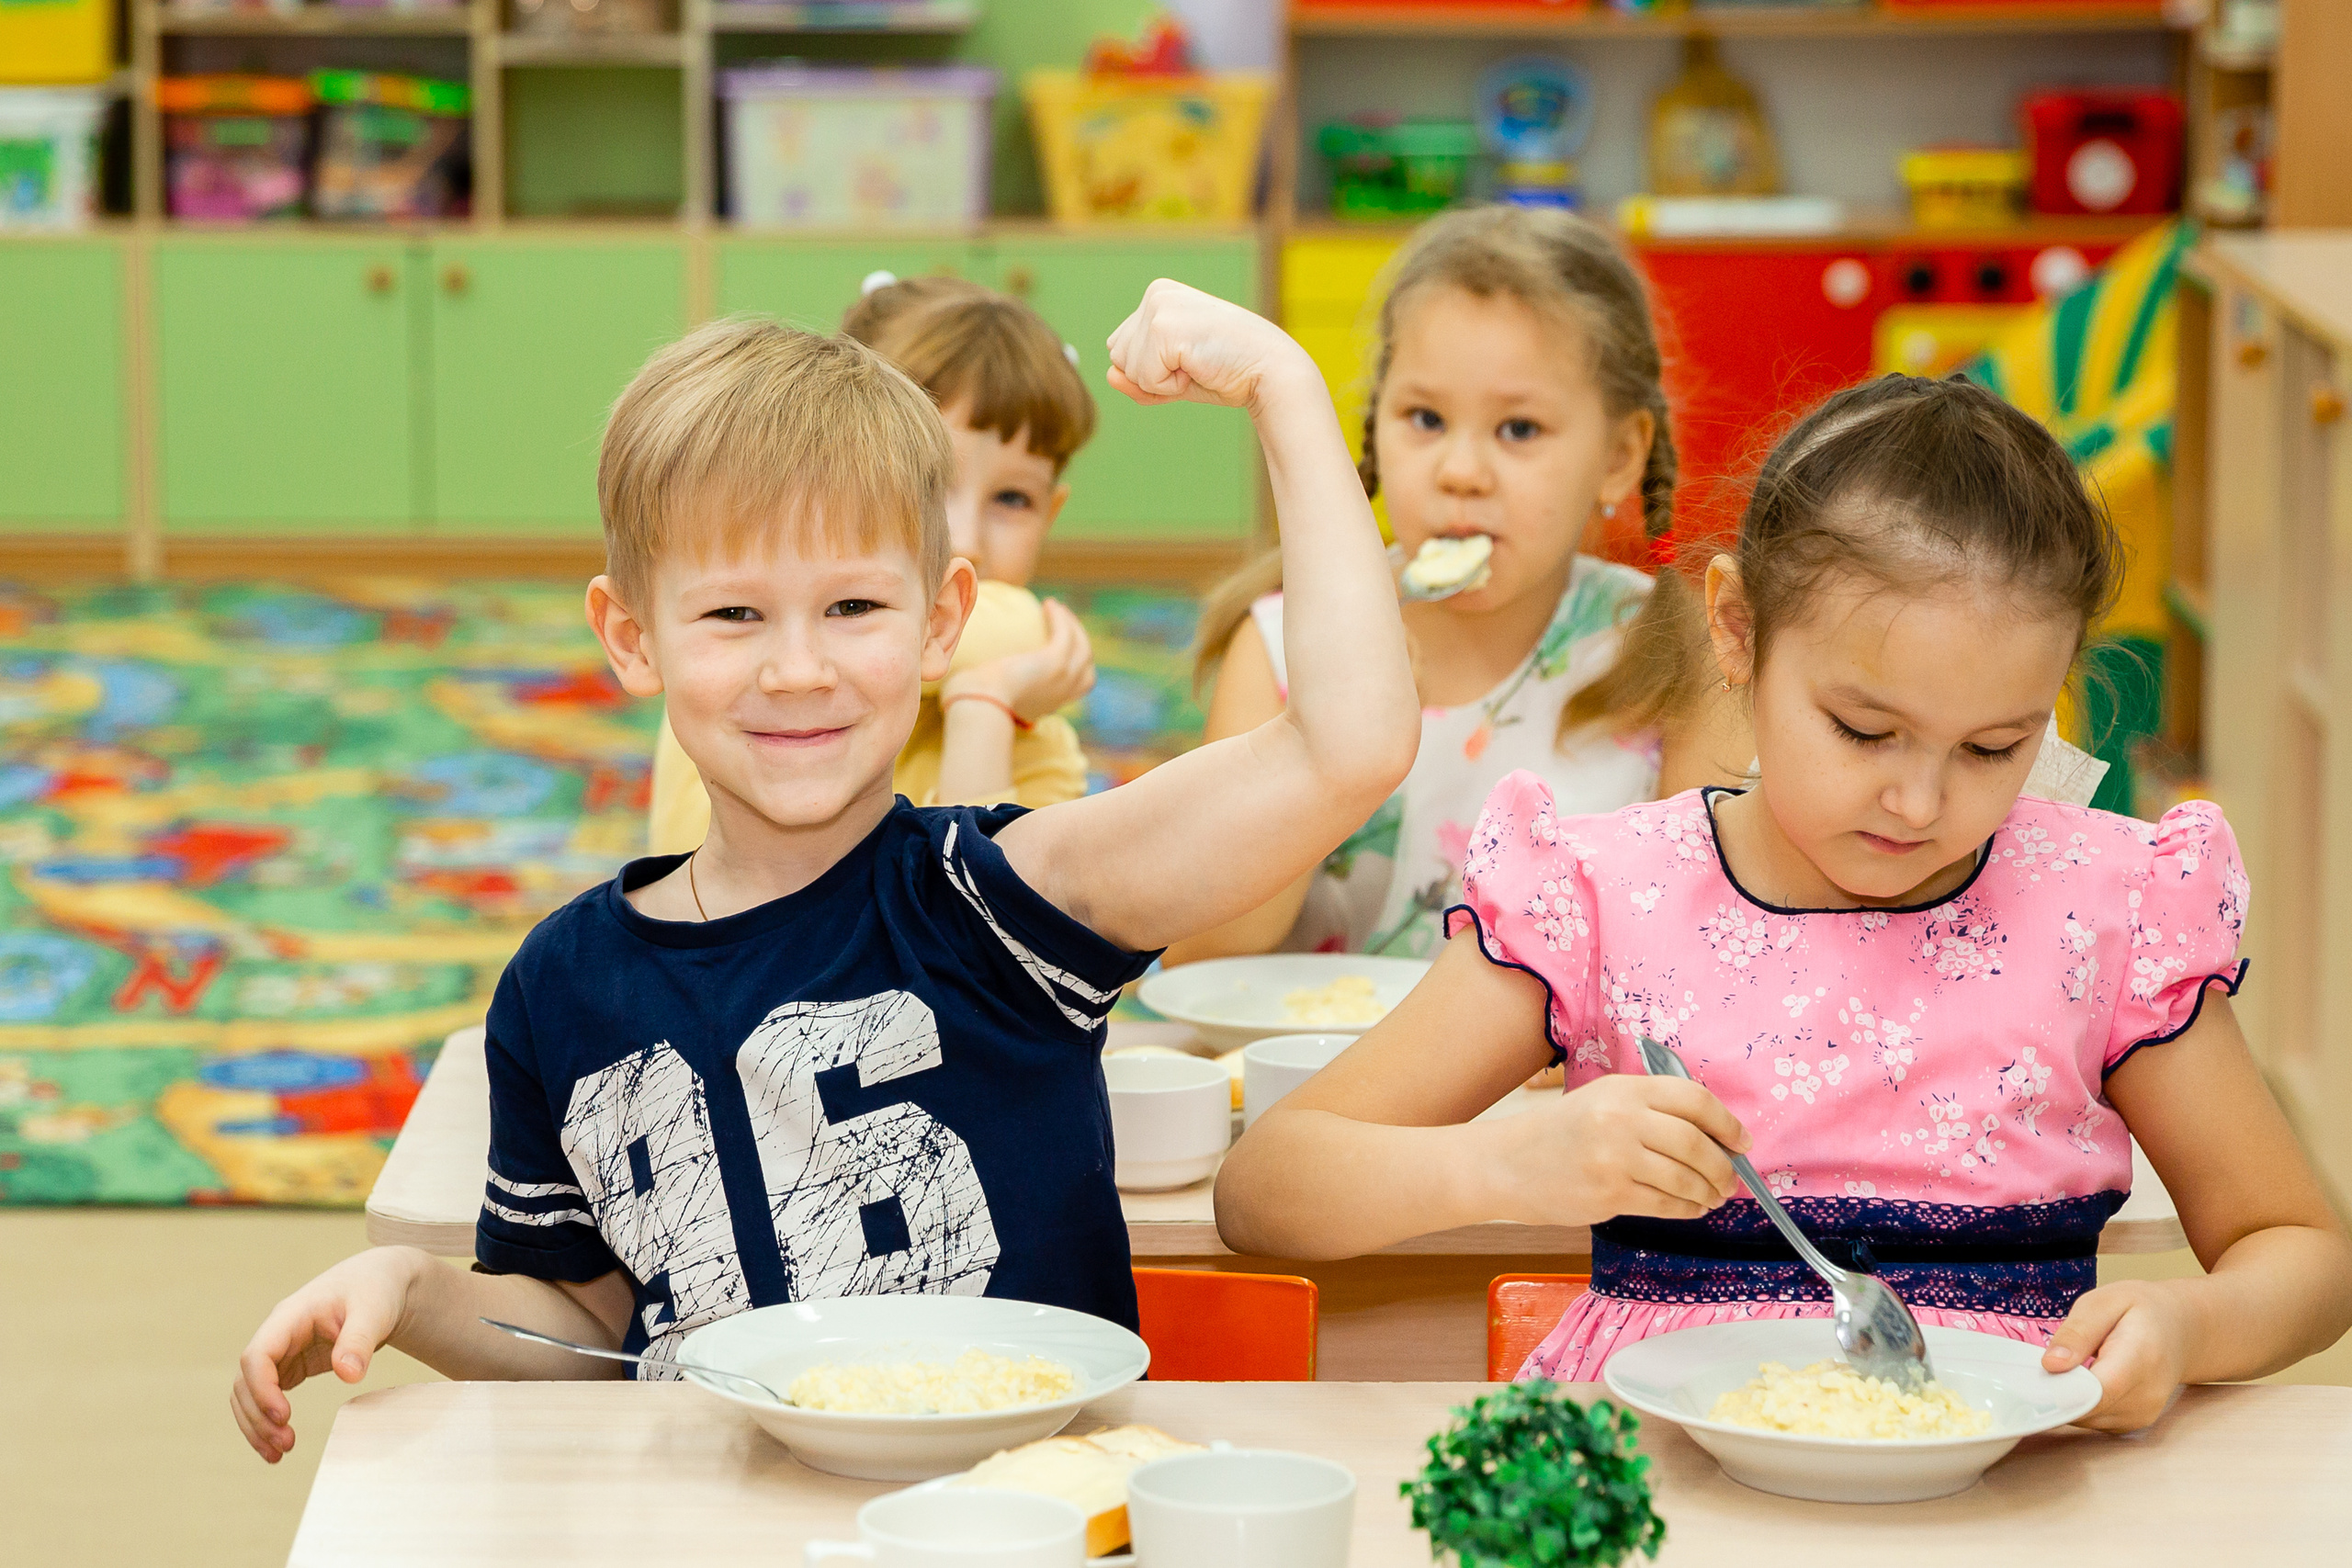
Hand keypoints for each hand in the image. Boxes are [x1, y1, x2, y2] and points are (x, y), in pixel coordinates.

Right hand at [232, 1246, 424, 1462]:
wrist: (381, 1283)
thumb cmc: (375, 1290)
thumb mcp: (374, 1310)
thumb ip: (360, 1340)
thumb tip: (349, 1375)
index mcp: (290, 1316)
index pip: (257, 1354)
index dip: (262, 1388)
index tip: (283, 1416)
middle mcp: (277, 1335)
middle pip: (246, 1380)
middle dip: (258, 1416)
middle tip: (285, 1445)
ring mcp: (281, 1351)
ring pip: (249, 1393)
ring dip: (256, 1425)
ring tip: (279, 1455)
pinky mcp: (290, 1366)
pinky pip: (266, 1397)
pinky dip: (266, 1422)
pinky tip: (279, 1447)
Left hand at [941, 598, 1096, 724]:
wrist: (979, 703)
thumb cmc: (974, 702)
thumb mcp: (990, 697)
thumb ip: (990, 690)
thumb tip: (969, 681)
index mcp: (1049, 704)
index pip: (1078, 685)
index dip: (1077, 666)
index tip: (1062, 647)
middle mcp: (1062, 694)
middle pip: (1087, 666)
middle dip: (1080, 641)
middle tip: (1064, 622)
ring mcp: (1063, 678)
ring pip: (1081, 646)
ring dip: (1072, 625)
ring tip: (1056, 608)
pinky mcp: (1057, 662)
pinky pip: (1065, 633)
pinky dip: (1060, 618)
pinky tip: (1048, 604)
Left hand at [1106, 279, 1313, 414]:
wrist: (1270, 370)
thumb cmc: (1226, 371)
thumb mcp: (1174, 377)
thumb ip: (1138, 378)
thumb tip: (1109, 376)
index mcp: (1158, 295)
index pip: (1121, 348)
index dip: (1153, 369)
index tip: (1191, 359)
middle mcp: (1155, 294)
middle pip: (1118, 357)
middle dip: (1153, 375)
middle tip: (1196, 363)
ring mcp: (1159, 308)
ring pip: (1127, 369)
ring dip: (1162, 381)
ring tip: (1199, 364)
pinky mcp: (1164, 328)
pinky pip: (1145, 378)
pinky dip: (1171, 387)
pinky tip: (1199, 367)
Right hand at [1483, 1073, 1749, 1227]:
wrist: (1507, 1164)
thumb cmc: (1560, 1133)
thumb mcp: (1602, 1101)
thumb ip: (1651, 1109)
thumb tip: (1715, 1136)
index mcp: (1623, 1090)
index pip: (1693, 1099)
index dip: (1727, 1122)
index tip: (1742, 1141)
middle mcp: (1620, 1120)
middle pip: (1695, 1143)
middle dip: (1722, 1166)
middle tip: (1731, 1179)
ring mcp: (1614, 1159)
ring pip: (1684, 1178)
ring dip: (1708, 1191)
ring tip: (1713, 1196)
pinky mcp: (1608, 1194)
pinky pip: (1664, 1205)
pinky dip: (1686, 1209)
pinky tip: (1691, 1208)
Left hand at [2041, 1279, 2196, 1431]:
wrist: (2179, 1330)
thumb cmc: (2141, 1311)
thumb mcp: (2105, 1302)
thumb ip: (2077, 1333)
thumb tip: (2051, 1365)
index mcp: (2141, 1358)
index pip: (2096, 1391)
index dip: (2059, 1389)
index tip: (2037, 1376)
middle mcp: (2146, 1395)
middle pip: (2085, 1409)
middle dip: (2056, 1390)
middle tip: (2051, 1361)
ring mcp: (2142, 1414)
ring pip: (2084, 1418)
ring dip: (2067, 1397)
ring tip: (2073, 1366)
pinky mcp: (2133, 1424)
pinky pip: (2093, 1421)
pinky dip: (2079, 1404)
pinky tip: (2085, 1380)